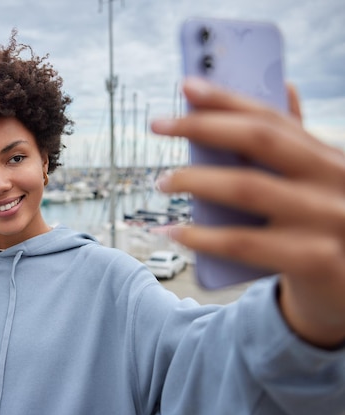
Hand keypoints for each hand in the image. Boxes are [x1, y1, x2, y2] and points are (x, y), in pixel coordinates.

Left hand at [152, 77, 344, 347]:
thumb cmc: (321, 229)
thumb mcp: (320, 183)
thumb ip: (299, 144)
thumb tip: (285, 87)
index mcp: (331, 155)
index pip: (273, 116)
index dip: (227, 98)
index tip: (186, 85)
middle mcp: (336, 178)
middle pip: (259, 140)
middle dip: (202, 126)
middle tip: (157, 123)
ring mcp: (328, 218)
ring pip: (246, 188)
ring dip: (193, 179)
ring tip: (161, 180)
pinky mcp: (316, 258)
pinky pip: (243, 243)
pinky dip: (201, 237)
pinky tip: (173, 230)